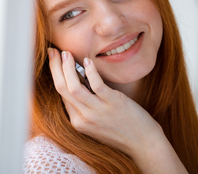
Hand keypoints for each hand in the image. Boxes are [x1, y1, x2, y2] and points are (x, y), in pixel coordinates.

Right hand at [48, 48, 187, 172]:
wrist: (144, 145)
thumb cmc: (121, 130)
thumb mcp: (96, 123)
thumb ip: (84, 107)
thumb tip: (76, 81)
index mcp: (78, 121)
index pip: (61, 93)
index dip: (55, 73)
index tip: (55, 59)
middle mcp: (84, 118)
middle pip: (62, 88)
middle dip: (55, 67)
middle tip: (54, 51)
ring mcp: (98, 111)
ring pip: (74, 88)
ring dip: (67, 68)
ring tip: (66, 53)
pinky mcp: (114, 104)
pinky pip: (97, 85)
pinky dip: (90, 72)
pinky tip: (88, 61)